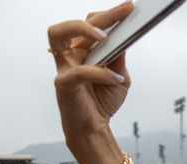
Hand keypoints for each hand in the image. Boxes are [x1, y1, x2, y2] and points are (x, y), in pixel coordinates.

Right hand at [48, 2, 134, 141]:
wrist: (94, 129)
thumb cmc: (103, 101)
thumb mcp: (120, 78)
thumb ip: (120, 59)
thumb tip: (125, 37)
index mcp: (84, 49)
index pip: (92, 23)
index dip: (111, 14)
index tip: (130, 7)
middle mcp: (71, 53)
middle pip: (77, 23)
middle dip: (102, 16)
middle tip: (124, 12)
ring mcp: (64, 67)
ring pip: (57, 35)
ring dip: (81, 29)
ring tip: (104, 37)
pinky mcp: (63, 84)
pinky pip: (79, 72)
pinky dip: (100, 73)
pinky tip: (116, 78)